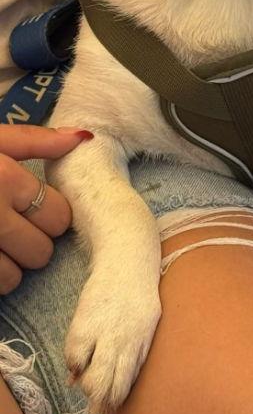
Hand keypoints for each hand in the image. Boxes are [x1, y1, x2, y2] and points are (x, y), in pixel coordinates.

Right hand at [0, 124, 92, 293]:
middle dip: (32, 243)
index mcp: (4, 178)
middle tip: (15, 231)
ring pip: (14, 276)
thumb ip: (35, 141)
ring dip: (11, 267)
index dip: (50, 216)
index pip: (57, 215)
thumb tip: (83, 137)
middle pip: (41, 250)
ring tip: (0, 248)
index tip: (33, 210)